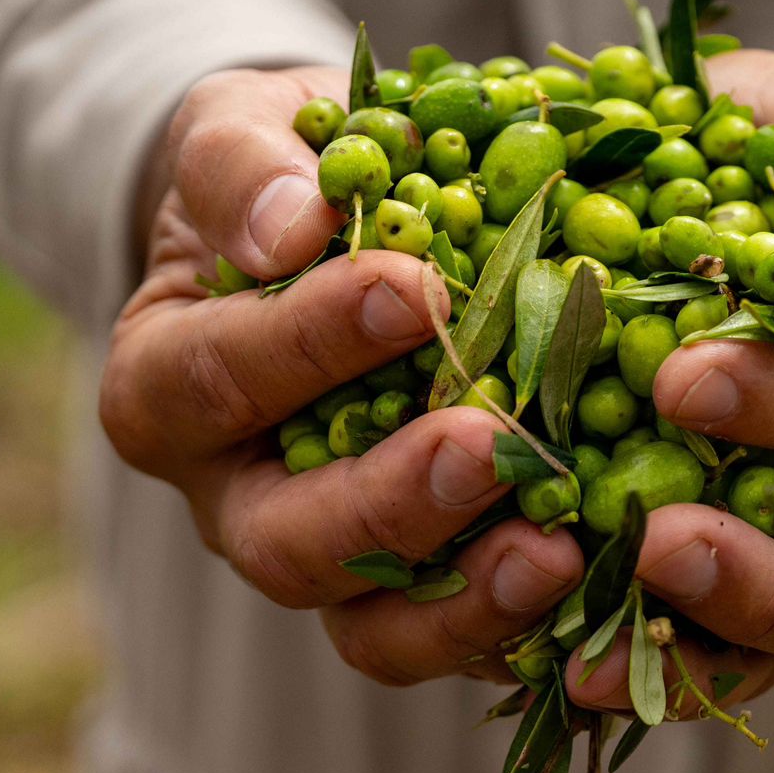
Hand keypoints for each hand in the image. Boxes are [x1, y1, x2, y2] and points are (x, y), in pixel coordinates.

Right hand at [99, 66, 582, 686]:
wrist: (335, 231)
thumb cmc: (285, 178)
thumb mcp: (241, 131)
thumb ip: (244, 164)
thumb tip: (289, 228)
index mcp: (168, 387)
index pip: (216, 380)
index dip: (306, 344)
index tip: (408, 287)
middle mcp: (238, 498)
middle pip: (288, 541)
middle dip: (390, 501)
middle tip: (488, 445)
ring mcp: (331, 560)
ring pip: (374, 627)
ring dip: (467, 602)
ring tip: (557, 548)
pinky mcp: (422, 591)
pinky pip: (466, 641)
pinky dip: (533, 630)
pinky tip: (605, 581)